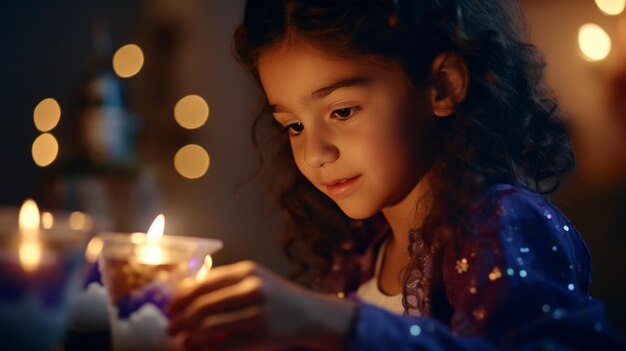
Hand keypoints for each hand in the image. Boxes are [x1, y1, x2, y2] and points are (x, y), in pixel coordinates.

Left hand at [167, 260, 354, 350]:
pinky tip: (199, 349)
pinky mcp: (261, 335)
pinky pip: (224, 344)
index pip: (203, 283)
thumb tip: (186, 292)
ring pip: (209, 325)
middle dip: (180, 319)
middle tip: (171, 328)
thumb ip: (226, 283)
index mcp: (246, 272)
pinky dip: (206, 348)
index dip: (181, 297)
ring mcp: (257, 313)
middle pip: (202, 305)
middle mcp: (251, 289)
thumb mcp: (255, 280)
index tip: (170, 308)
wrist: (311, 314)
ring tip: (182, 340)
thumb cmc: (277, 297)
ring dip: (190, 335)